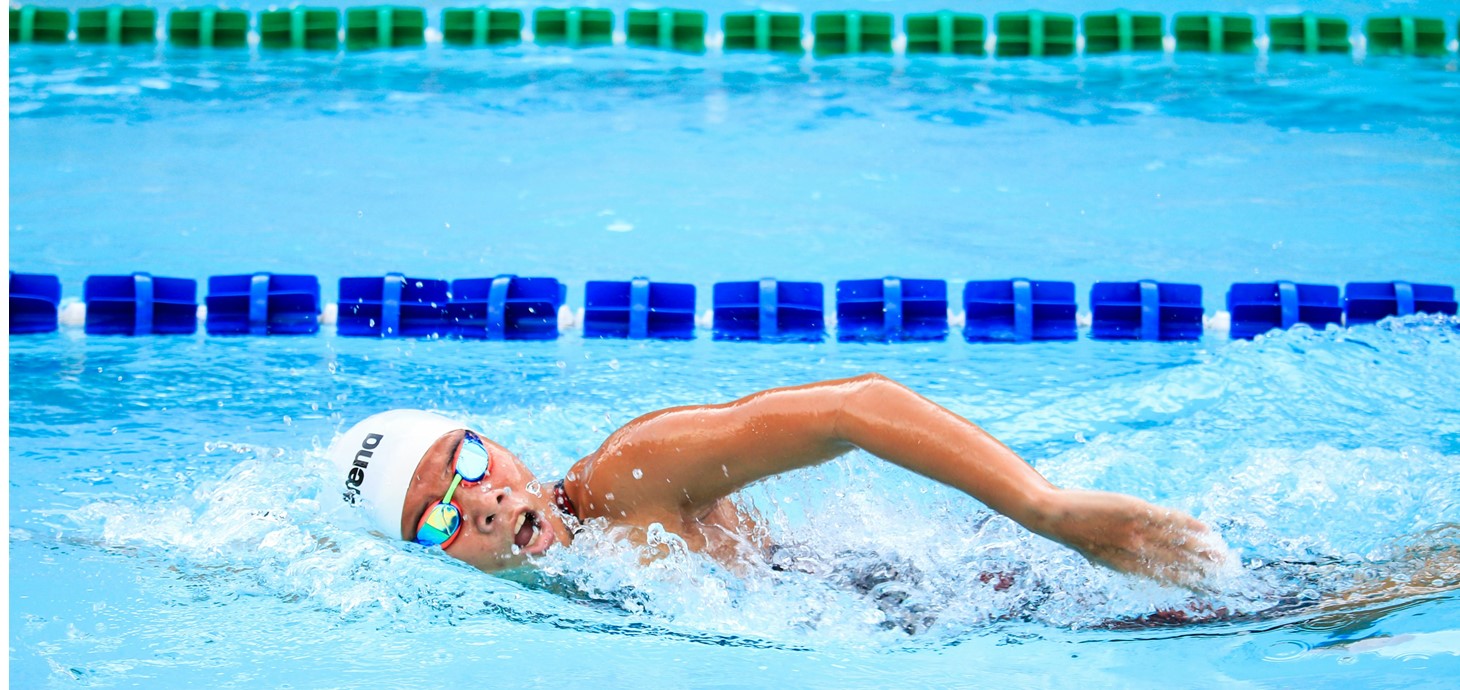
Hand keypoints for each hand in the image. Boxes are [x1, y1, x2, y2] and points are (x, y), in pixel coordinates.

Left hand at [1030, 488, 1225, 590]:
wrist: (1054, 516)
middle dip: (1204, 570)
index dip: (1190, 583)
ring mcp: (1136, 530)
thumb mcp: (1101, 555)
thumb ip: (1126, 561)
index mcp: (1128, 567)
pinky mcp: (1134, 510)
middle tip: (1226, 574)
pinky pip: (1166, 518)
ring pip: (1178, 542)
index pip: (1166, 579)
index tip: (1209, 588)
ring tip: (1222, 555)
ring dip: (1203, 549)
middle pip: (1178, 564)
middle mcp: (1135, 552)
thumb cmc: (1077, 535)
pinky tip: (1203, 529)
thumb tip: (1146, 568)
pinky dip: (1187, 524)